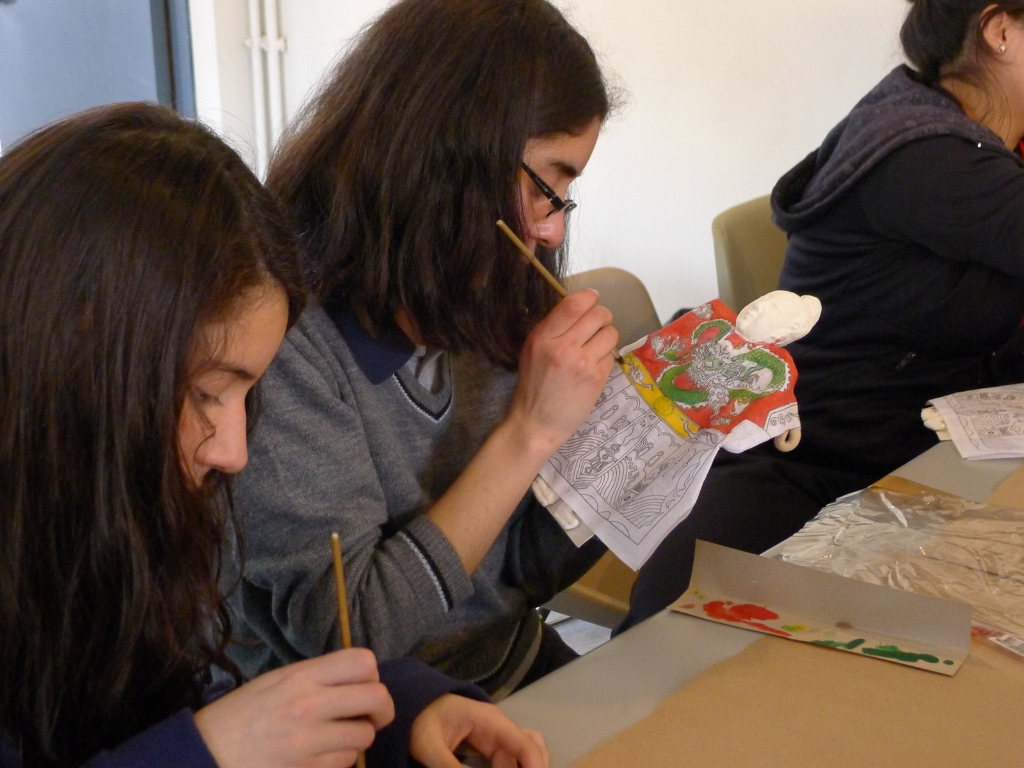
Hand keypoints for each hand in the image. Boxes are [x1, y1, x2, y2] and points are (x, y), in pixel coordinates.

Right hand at [194, 648, 393, 767]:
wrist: (205, 755)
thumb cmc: (241, 715)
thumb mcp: (275, 681)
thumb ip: (317, 677)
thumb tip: (358, 680)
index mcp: (301, 676)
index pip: (362, 662)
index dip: (372, 674)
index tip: (365, 686)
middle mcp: (310, 704)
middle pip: (376, 697)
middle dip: (382, 709)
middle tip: (372, 716)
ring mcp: (309, 741)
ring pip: (365, 736)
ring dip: (357, 738)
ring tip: (336, 738)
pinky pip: (345, 762)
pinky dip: (340, 760)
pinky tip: (320, 756)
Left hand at [409, 695, 549, 767]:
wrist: (411, 705)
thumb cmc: (420, 720)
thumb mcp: (429, 746)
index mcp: (491, 722)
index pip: (526, 746)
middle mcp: (500, 729)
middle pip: (532, 752)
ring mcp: (497, 737)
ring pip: (524, 756)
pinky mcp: (490, 747)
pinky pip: (511, 760)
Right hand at [507, 289, 617, 454]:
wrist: (535, 424)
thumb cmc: (532, 386)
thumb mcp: (532, 351)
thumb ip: (553, 329)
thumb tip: (579, 308)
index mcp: (543, 337)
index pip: (574, 304)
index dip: (590, 296)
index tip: (593, 299)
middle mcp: (564, 347)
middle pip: (598, 314)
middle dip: (602, 316)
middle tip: (598, 326)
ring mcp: (583, 364)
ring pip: (610, 333)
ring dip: (607, 336)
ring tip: (596, 347)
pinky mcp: (596, 379)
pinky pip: (611, 356)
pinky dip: (605, 359)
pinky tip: (593, 367)